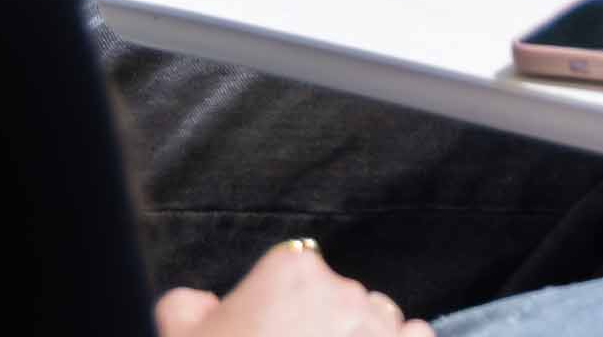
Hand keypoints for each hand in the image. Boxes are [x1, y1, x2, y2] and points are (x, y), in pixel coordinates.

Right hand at [170, 243, 430, 336]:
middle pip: (338, 298)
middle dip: (323, 326)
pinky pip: (416, 335)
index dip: (283, 309)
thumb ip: (186, 307)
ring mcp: (378, 323)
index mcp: (289, 272)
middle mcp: (341, 288)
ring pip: (377, 318)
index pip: (296, 274)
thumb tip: (201, 303)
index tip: (270, 335)